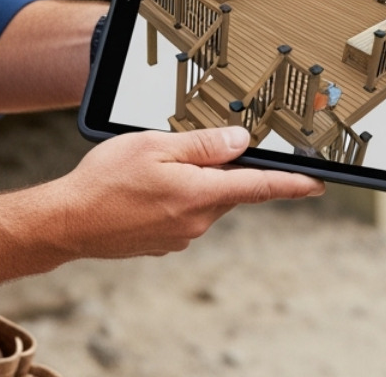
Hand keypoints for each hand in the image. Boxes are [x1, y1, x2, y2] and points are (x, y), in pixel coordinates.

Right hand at [43, 126, 322, 259]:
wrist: (66, 223)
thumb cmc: (105, 182)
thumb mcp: (155, 145)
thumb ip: (203, 145)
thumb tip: (240, 142)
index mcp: (200, 195)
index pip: (259, 187)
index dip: (293, 184)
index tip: (318, 184)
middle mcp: (196, 221)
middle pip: (227, 188)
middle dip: (216, 168)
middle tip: (183, 149)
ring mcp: (180, 236)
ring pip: (203, 200)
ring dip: (190, 181)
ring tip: (150, 168)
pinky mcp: (163, 242)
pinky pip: (182, 213)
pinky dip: (172, 197)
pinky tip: (143, 188)